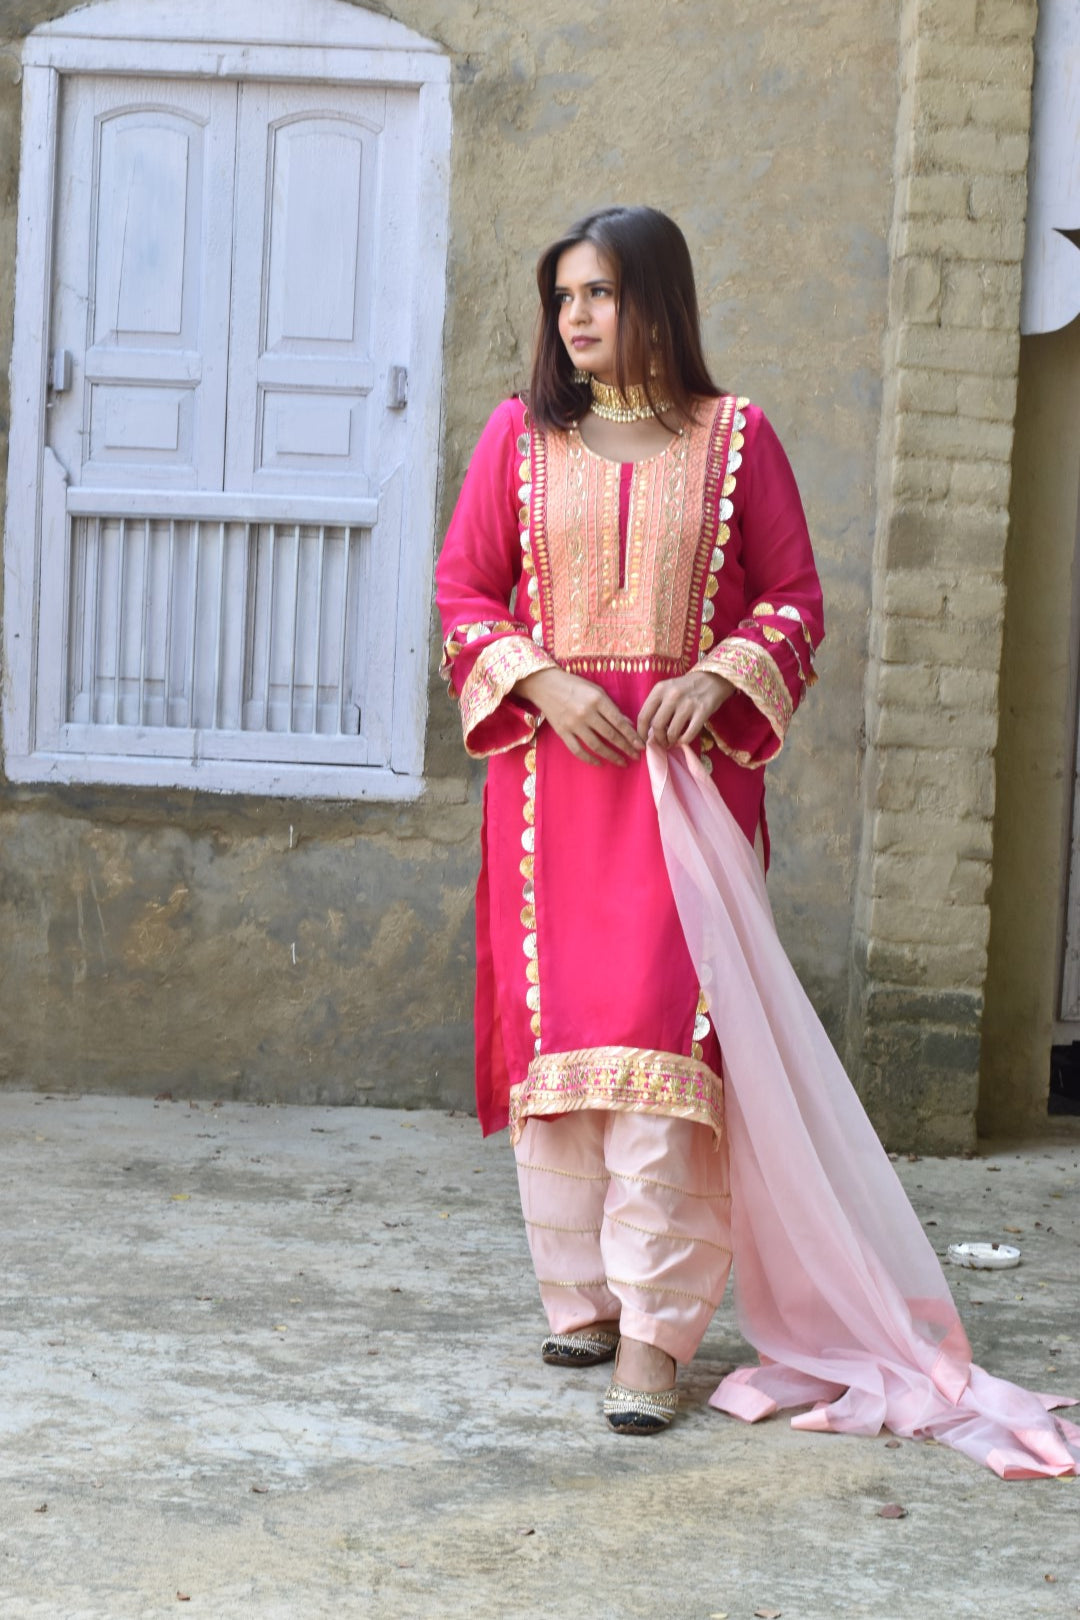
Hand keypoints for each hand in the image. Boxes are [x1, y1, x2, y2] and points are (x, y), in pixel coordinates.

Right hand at [514, 668, 643, 765]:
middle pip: (610, 735)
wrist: (545, 685)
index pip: (619, 722)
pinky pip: (578, 750)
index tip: (641, 746)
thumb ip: (611, 707)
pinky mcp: (563, 732)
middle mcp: (586, 713)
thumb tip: (627, 724)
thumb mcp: (596, 690)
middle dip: (625, 748)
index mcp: (597, 700)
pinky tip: (600, 763)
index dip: (631, 736)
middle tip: (636, 757)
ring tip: (622, 762)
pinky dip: (590, 759)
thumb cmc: (574, 685)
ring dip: (611, 756)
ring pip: (596, 745)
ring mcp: (573, 724)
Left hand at [636, 671, 732, 747]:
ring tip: (672, 742)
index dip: (641, 733)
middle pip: (657, 726)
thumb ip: (657, 706)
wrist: (712, 678)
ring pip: (672, 732)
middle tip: (662, 743)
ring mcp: (688, 703)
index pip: (643, 716)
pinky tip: (682, 741)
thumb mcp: (667, 690)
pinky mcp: (702, 711)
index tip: (644, 741)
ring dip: (670, 742)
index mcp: (660, 690)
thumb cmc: (686, 687)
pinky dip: (683, 741)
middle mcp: (672, 695)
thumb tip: (649, 731)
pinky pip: (689, 734)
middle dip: (658, 739)